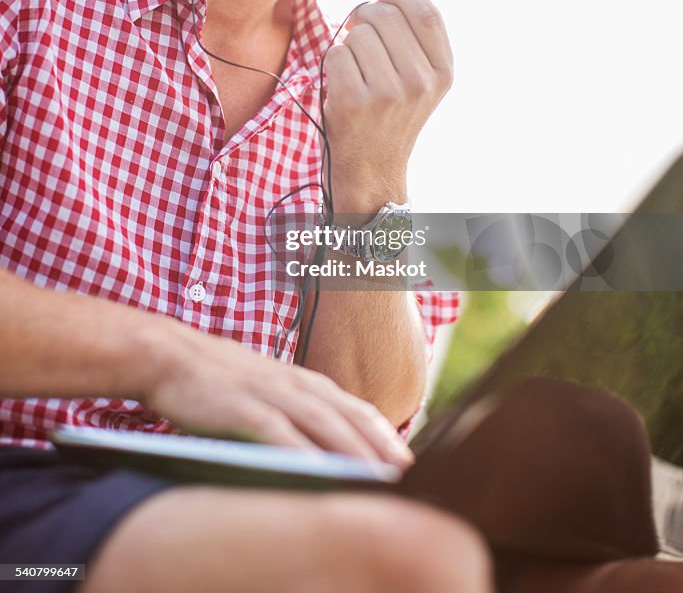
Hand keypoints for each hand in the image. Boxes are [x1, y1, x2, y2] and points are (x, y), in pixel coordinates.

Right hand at [145, 321, 413, 468]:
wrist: (171, 355)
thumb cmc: (216, 378)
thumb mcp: (263, 387)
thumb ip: (291, 408)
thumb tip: (318, 440)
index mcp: (299, 378)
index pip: (352, 405)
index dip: (380, 430)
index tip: (403, 456)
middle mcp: (292, 382)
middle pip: (346, 413)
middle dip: (379, 443)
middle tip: (404, 470)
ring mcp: (268, 392)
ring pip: (321, 421)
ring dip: (352, 448)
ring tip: (375, 475)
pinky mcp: (241, 407)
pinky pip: (278, 432)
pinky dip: (302, 452)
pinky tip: (319, 472)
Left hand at [322, 0, 453, 211]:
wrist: (372, 168)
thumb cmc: (390, 114)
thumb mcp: (420, 79)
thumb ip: (414, 35)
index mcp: (443, 72)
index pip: (427, 12)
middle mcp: (421, 82)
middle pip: (388, 16)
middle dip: (366, 13)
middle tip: (359, 28)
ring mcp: (388, 92)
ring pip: (358, 33)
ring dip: (349, 42)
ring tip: (356, 68)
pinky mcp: (355, 100)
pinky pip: (337, 53)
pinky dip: (334, 63)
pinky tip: (342, 83)